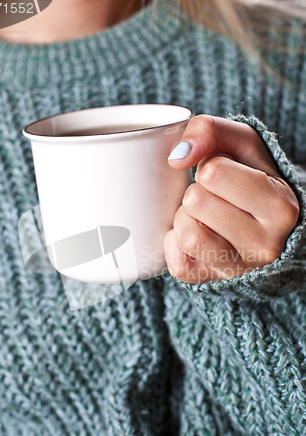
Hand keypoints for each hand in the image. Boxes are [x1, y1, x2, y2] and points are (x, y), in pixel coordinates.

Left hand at [164, 115, 299, 283]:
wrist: (263, 226)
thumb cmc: (250, 179)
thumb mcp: (242, 144)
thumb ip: (210, 131)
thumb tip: (177, 157)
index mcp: (280, 206)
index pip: (213, 172)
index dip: (210, 167)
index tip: (225, 177)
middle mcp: (266, 244)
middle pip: (196, 202)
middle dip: (196, 192)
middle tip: (213, 198)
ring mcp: (240, 268)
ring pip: (187, 234)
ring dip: (184, 218)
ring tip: (203, 217)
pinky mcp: (214, 283)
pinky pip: (178, 264)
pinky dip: (176, 245)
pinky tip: (194, 236)